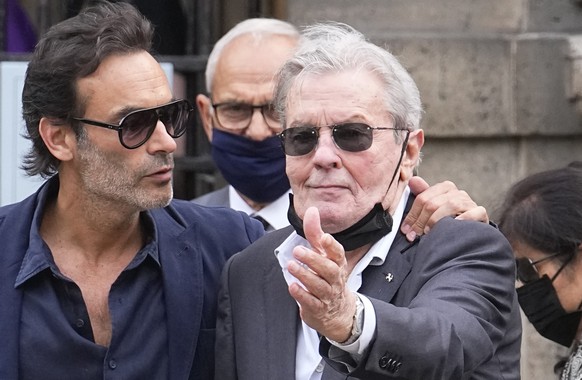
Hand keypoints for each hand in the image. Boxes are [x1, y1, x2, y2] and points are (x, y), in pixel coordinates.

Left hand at [287, 207, 355, 342]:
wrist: (337, 310)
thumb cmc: (327, 276)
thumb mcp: (322, 254)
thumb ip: (315, 233)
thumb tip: (312, 210)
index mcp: (337, 263)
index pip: (338, 253)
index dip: (332, 246)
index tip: (324, 238)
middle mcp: (334, 278)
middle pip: (328, 269)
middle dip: (313, 260)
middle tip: (297, 250)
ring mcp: (327, 294)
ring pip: (319, 286)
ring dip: (305, 275)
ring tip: (291, 265)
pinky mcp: (318, 308)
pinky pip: (312, 302)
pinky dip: (302, 295)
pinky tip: (292, 286)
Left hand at [401, 176, 488, 241]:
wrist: (471, 232)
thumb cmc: (448, 219)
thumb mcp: (432, 208)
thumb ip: (422, 195)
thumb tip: (412, 180)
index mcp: (444, 188)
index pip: (423, 198)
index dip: (412, 215)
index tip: (405, 230)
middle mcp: (457, 192)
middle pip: (433, 203)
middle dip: (420, 221)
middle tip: (413, 236)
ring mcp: (470, 202)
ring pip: (451, 206)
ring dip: (437, 220)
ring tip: (429, 233)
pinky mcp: (480, 212)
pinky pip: (472, 213)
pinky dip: (462, 219)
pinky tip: (453, 226)